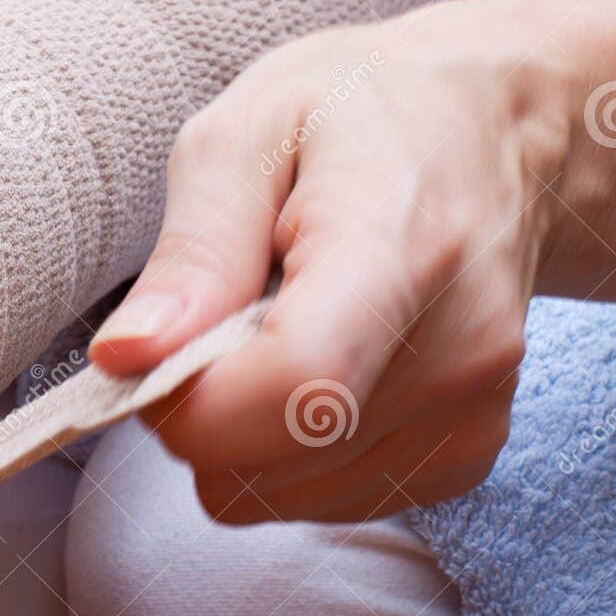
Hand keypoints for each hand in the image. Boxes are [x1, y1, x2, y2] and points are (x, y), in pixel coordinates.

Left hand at [90, 0, 615, 523]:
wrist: (493, 129)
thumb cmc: (357, 115)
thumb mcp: (244, 137)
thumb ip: (190, 255)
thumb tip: (123, 358)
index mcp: (398, 249)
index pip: (293, 392)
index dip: (187, 404)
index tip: (153, 350)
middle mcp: (456, 350)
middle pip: (269, 463)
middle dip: (200, 409)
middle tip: (217, 313)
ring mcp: (469, 413)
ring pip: (280, 497)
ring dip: (244, 430)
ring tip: (277, 326)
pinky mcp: (463, 454)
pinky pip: (321, 501)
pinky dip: (291, 449)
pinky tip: (318, 361)